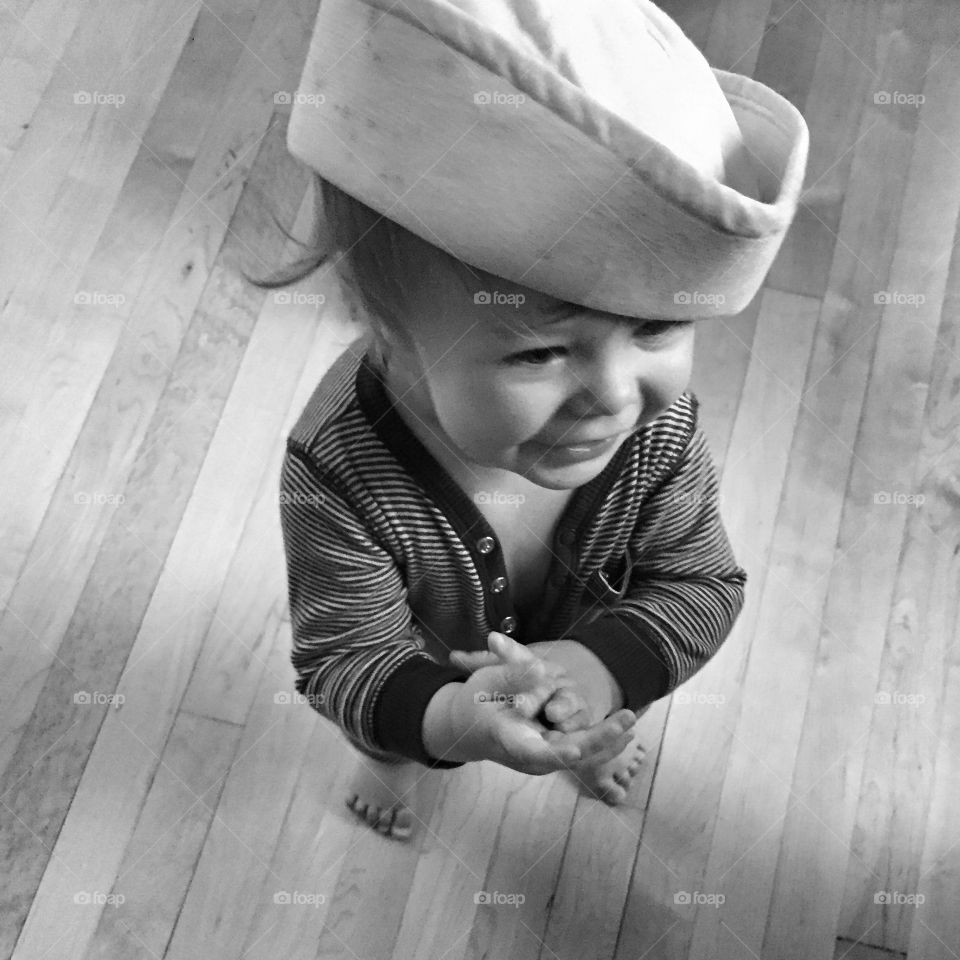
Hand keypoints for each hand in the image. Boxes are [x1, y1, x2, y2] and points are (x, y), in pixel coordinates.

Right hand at [446, 632, 634, 770]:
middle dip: (598, 741)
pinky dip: (601, 741)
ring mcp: (542, 758)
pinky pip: (580, 750)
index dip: (555, 754)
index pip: (532, 752)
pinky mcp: (551, 752)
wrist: (467, 727)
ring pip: (579, 754)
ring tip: (631, 720)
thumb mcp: (488, 683)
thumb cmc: (475, 703)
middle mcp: (528, 756)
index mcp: (508, 741)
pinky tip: (624, 730)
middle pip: (567, 755)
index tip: (576, 753)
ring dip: (606, 741)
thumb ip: (514, 675)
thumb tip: (541, 670)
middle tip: (626, 723)